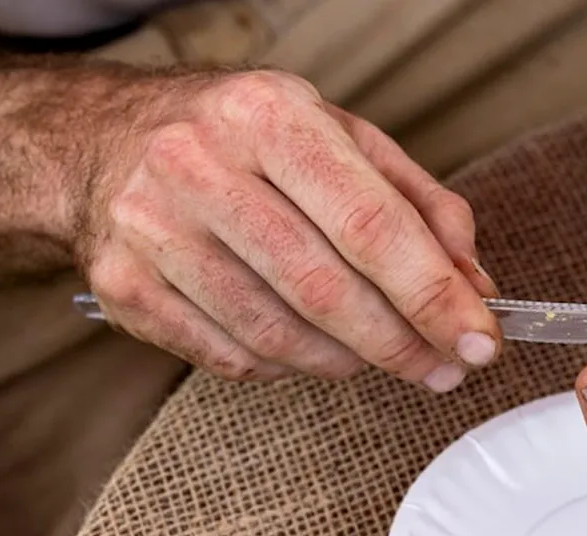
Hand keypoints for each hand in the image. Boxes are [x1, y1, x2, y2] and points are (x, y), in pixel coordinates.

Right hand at [77, 70, 500, 389]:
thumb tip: (472, 286)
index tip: (478, 340)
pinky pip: (233, 357)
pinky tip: (311, 345)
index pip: (370, 224)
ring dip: (349, 360)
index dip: (433, 295)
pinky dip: (290, 366)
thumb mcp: (345, 140)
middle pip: (324, 289)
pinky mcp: (126, 288)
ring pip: (278, 334)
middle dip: (401, 343)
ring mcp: (152, 230)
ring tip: (379, 352)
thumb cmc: (248, 142)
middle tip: (444, 367)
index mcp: (268, 116)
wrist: (109, 141)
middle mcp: (199, 165)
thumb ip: (421, 207)